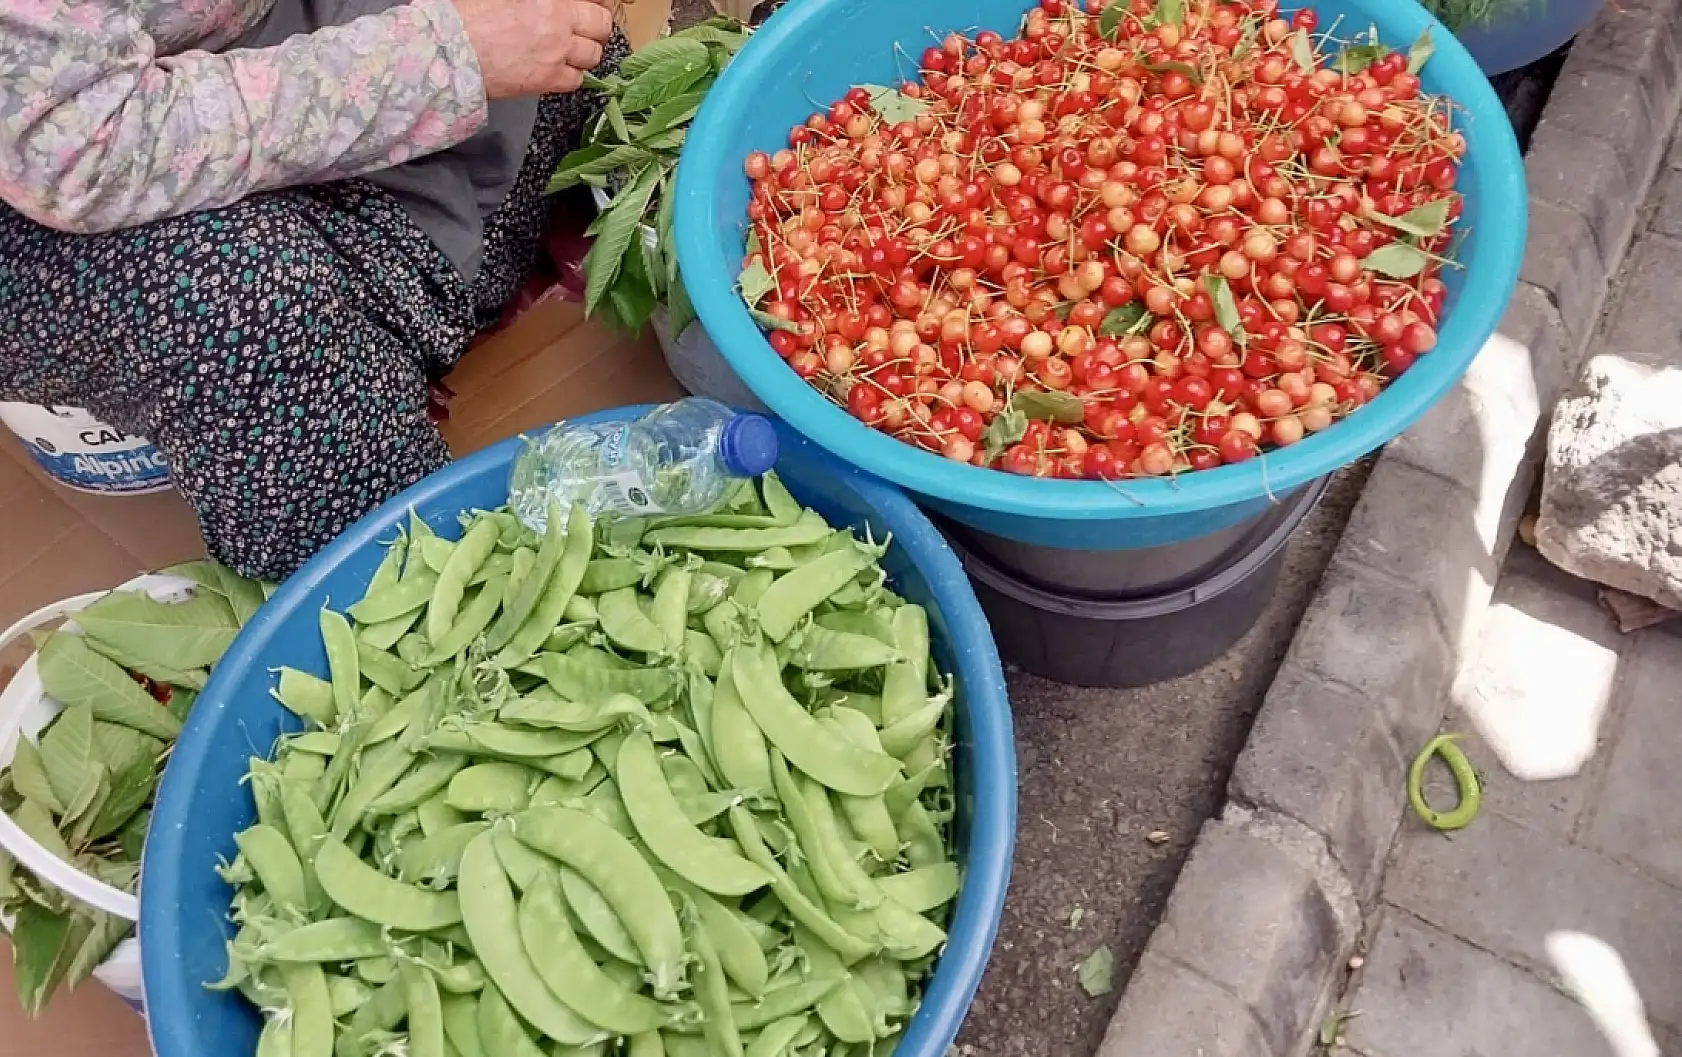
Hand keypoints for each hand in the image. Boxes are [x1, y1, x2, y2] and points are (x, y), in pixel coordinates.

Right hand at [453, 0, 615, 97]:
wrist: (451, 49)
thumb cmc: (469, 15)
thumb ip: (537, 2)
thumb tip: (549, 7)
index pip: (593, 3)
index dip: (594, 6)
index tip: (592, 9)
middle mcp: (559, 21)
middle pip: (600, 26)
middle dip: (596, 28)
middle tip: (587, 31)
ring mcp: (557, 52)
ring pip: (593, 56)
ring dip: (584, 54)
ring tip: (570, 53)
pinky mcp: (548, 79)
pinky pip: (576, 81)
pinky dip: (571, 76)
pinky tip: (558, 70)